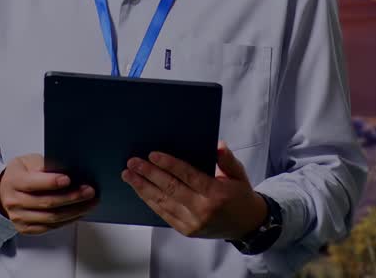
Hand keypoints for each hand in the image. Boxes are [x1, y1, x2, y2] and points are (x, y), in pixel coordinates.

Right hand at [0, 153, 99, 234]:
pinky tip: (79, 212)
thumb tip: (69, 171)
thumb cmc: (21, 173)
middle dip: (71, 197)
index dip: (52, 182)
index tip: (69, 179)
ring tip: (90, 203)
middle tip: (89, 191)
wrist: (4, 191)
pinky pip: (51, 227)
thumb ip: (45, 166)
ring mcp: (19, 218)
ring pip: (51, 218)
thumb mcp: (29, 162)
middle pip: (47, 203)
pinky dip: (68, 220)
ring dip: (75, 211)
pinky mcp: (26, 229)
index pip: (33, 183)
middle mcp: (14, 201)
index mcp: (14, 181)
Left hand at [122, 139, 266, 239]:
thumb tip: (217, 145)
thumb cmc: (240, 196)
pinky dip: (150, 201)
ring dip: (143, 188)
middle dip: (149, 174)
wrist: (247, 226)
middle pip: (170, 189)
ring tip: (128, 175)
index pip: (188, 176)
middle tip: (133, 162)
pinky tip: (140, 190)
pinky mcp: (186, 231)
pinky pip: (164, 214)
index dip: (169, 165)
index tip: (152, 154)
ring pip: (163, 203)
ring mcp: (192, 223)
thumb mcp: (239, 174)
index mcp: (216, 194)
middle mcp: (202, 210)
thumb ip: (227, 159)